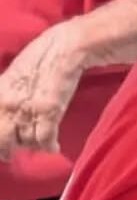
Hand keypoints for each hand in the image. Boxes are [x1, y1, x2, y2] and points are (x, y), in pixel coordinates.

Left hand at [0, 22, 86, 161]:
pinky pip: (44, 139)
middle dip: (6, 149)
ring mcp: (28, 109)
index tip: (2, 143)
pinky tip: (53, 147)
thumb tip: (5, 109)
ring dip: (31, 146)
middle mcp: (8, 103)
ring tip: (36, 144)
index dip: (0, 136)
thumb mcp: (14, 72)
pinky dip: (49, 146)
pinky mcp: (49, 111)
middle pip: (2, 138)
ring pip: (24, 141)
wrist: (68, 45)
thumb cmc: (43, 54)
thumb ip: (6, 92)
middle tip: (10, 153)